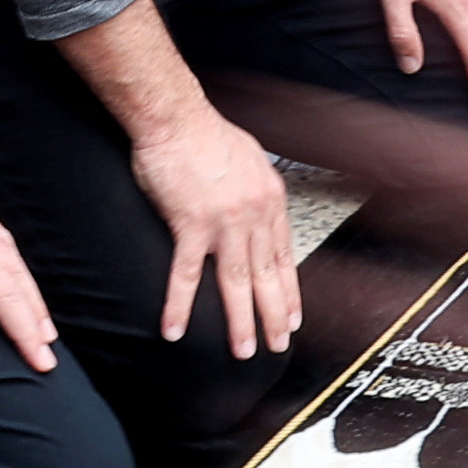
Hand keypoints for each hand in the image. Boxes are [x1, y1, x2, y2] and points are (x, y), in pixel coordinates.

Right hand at [133, 104, 301, 360]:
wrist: (176, 117)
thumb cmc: (206, 133)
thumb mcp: (250, 158)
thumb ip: (256, 188)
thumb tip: (259, 204)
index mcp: (269, 201)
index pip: (284, 256)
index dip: (288, 291)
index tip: (292, 318)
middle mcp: (253, 216)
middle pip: (266, 276)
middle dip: (273, 316)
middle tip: (277, 345)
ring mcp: (223, 224)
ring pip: (235, 282)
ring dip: (240, 320)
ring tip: (242, 350)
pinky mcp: (189, 225)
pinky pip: (184, 275)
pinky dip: (179, 305)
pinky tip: (175, 329)